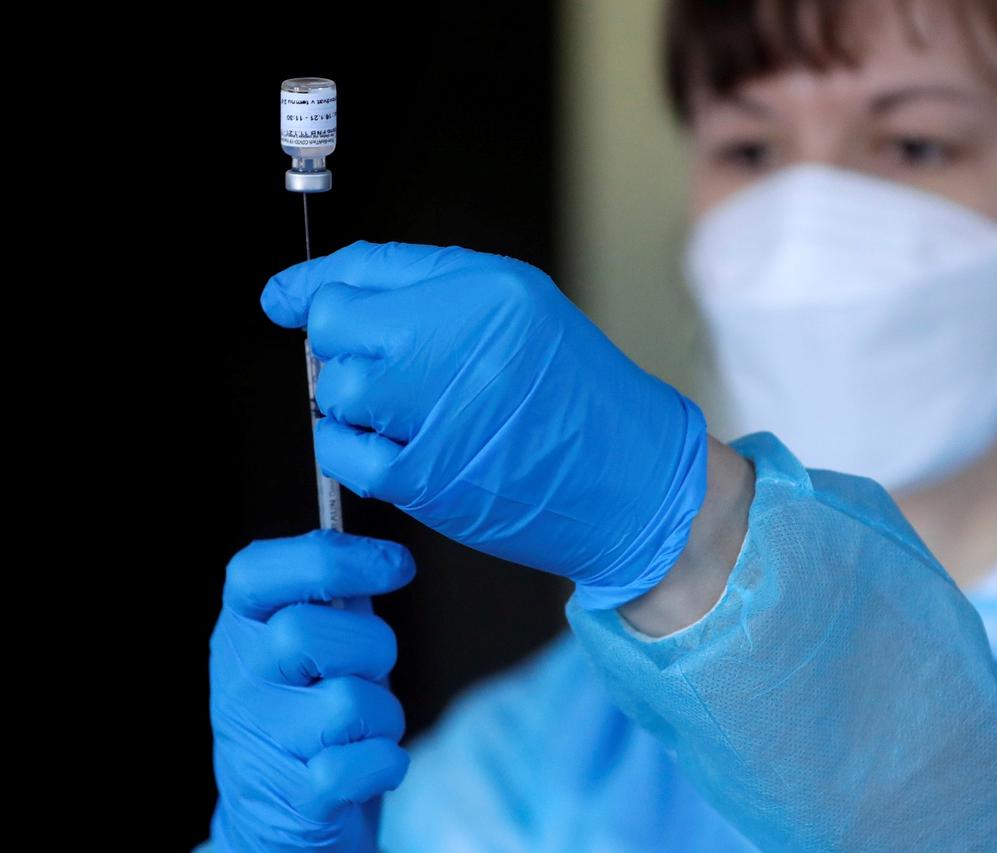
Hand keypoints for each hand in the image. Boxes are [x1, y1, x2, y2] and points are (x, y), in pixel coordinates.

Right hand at [209, 530, 414, 850]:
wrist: (276, 815)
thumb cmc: (307, 706)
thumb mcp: (311, 639)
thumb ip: (333, 590)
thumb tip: (381, 548)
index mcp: (241, 628)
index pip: (258, 571)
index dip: (336, 558)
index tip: (397, 564)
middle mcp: (240, 681)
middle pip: (306, 633)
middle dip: (369, 645)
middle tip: (371, 666)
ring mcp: (261, 742)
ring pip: (347, 704)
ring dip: (382, 713)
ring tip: (365, 724)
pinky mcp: (296, 799)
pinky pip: (362, 765)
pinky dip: (385, 762)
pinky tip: (369, 762)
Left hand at [261, 241, 707, 609]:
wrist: (632, 479)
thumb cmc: (575, 393)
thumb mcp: (521, 309)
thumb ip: (425, 288)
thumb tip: (308, 293)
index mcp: (484, 290)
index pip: (360, 271)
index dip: (310, 287)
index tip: (284, 300)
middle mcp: (458, 342)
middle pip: (335, 327)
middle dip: (342, 348)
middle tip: (384, 369)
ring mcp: (439, 411)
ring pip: (333, 390)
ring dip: (350, 403)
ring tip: (402, 412)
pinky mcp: (426, 476)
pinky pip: (342, 452)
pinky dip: (352, 450)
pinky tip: (396, 448)